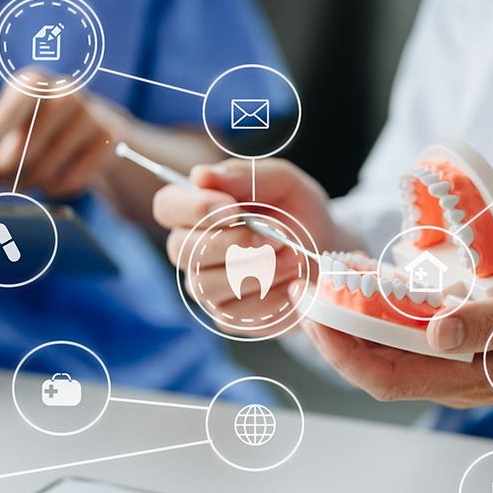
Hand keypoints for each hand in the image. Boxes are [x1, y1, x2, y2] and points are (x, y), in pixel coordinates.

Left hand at [0, 67, 124, 197]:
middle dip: (3, 175)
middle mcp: (63, 92)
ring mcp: (90, 115)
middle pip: (20, 151)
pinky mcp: (108, 142)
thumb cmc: (33, 129)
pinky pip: (69, 182)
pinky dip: (54, 189)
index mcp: (30, 82)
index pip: (4, 114)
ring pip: (44, 171)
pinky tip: (55, 178)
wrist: (94, 129)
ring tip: (26, 178)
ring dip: (27, 185)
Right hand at [153, 159, 351, 335]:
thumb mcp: (282, 182)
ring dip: (258, 270)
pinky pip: (235, 313)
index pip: (167, 206)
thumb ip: (244, 176)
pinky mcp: (228, 317)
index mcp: (196, 210)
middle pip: (182, 250)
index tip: (233, 208)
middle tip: (276, 236)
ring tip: (293, 256)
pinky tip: (291, 283)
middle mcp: (191, 250)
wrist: (325, 253)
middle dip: (233, 243)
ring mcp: (206, 287)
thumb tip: (201, 175)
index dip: (193, 208)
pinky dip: (270, 297)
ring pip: (208, 284)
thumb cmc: (297, 212)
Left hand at [299, 281, 492, 412]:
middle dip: (334, 337)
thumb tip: (433, 332)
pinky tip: (374, 295)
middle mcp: (452, 382)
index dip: (340, 350)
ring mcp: (458, 371)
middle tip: (306, 296)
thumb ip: (484, 324)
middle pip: (374, 369)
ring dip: (354, 329)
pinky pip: (411, 346)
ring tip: (328, 292)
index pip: (382, 376)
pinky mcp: (466, 354)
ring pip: (389, 358)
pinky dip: (384, 323)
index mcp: (465, 379)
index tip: (315, 314)